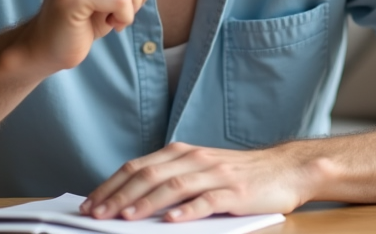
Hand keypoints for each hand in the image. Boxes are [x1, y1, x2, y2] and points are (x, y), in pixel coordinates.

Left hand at [81, 141, 315, 221]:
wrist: (286, 169)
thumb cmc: (239, 175)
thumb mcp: (201, 172)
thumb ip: (171, 181)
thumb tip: (131, 202)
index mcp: (182, 153)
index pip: (138, 167)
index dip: (111, 185)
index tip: (90, 204)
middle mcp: (194, 159)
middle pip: (148, 175)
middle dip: (118, 196)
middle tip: (96, 215)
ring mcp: (215, 174)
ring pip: (172, 186)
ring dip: (145, 203)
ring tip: (124, 219)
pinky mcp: (235, 191)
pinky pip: (207, 200)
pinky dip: (187, 210)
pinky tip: (171, 221)